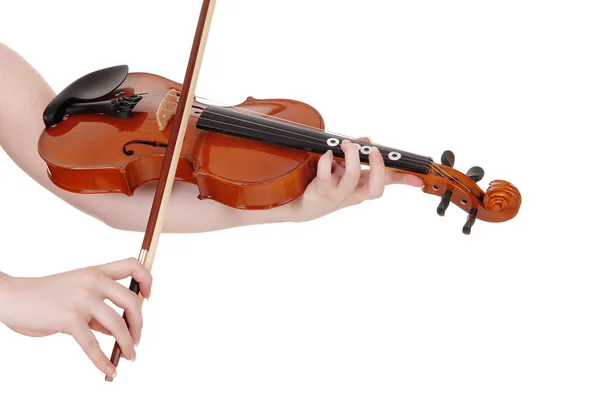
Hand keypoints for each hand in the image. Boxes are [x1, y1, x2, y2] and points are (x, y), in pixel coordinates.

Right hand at [0, 258, 151, 377]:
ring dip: (127, 344)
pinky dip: (104, 361)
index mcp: (95, 272)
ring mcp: (81, 299)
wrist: (13, 297)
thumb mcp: (76, 296)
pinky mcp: (69, 318)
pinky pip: (93, 344)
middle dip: (139, 323)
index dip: (146, 280)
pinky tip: (110, 370)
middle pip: (131, 300)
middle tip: (136, 339)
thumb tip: (119, 331)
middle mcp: (92, 281)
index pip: (131, 266)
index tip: (147, 296)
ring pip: (117, 324)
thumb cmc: (45, 298)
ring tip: (130, 356)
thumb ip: (98, 310)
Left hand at [288, 137, 422, 221]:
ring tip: (347, 145)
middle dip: (378, 167)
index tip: (419, 179)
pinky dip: (327, 161)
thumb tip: (367, 141)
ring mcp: (338, 194)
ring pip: (353, 177)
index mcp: (363, 186)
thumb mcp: (344, 169)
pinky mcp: (321, 191)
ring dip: (352, 156)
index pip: (387, 182)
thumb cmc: (325, 184)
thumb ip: (357, 155)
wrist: (303, 205)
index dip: (404, 180)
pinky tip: (327, 154)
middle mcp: (353, 193)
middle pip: (375, 189)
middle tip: (375, 151)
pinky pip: (326, 176)